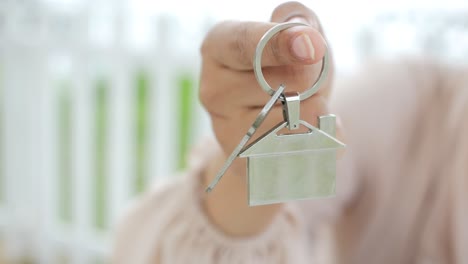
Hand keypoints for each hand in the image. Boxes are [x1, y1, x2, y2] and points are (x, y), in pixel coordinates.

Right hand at [200, 2, 334, 178]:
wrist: (275, 127)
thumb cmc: (287, 71)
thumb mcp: (295, 37)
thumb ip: (298, 21)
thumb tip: (299, 28)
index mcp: (219, 48)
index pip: (245, 43)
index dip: (281, 44)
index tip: (312, 46)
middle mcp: (213, 90)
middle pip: (290, 80)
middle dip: (314, 79)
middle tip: (300, 83)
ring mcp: (225, 130)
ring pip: (299, 119)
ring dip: (318, 111)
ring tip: (300, 110)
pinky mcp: (246, 164)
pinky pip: (302, 152)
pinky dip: (321, 142)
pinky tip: (308, 136)